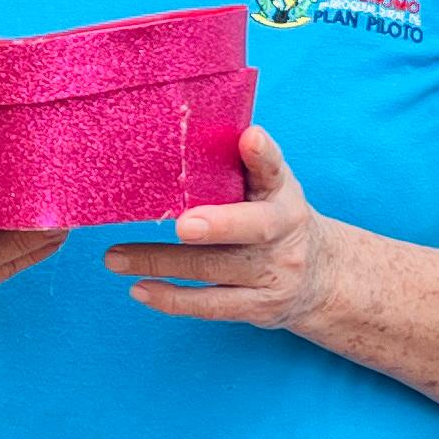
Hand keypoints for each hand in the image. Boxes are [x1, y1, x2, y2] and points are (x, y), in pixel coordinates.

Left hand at [107, 125, 334, 328]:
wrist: (322, 279)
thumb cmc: (276, 221)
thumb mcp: (271, 189)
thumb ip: (244, 164)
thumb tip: (199, 130)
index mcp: (283, 195)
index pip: (275, 170)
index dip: (263, 155)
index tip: (250, 138)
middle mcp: (283, 234)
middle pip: (251, 228)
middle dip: (217, 225)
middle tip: (182, 224)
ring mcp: (272, 274)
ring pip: (215, 268)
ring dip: (161, 262)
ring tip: (115, 257)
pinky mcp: (257, 307)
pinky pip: (211, 306)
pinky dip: (172, 299)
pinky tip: (139, 288)